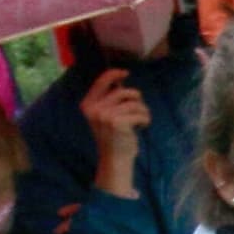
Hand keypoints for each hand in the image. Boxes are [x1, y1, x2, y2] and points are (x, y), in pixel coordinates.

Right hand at [82, 69, 149, 196]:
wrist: (115, 159)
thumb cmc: (114, 136)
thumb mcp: (105, 116)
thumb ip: (109, 99)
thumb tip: (120, 80)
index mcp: (88, 105)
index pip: (101, 82)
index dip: (114, 74)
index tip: (126, 73)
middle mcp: (94, 109)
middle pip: (123, 92)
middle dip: (136, 99)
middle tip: (138, 111)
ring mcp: (105, 116)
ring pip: (134, 102)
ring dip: (143, 110)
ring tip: (141, 120)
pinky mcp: (118, 122)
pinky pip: (140, 112)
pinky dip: (145, 119)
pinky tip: (142, 126)